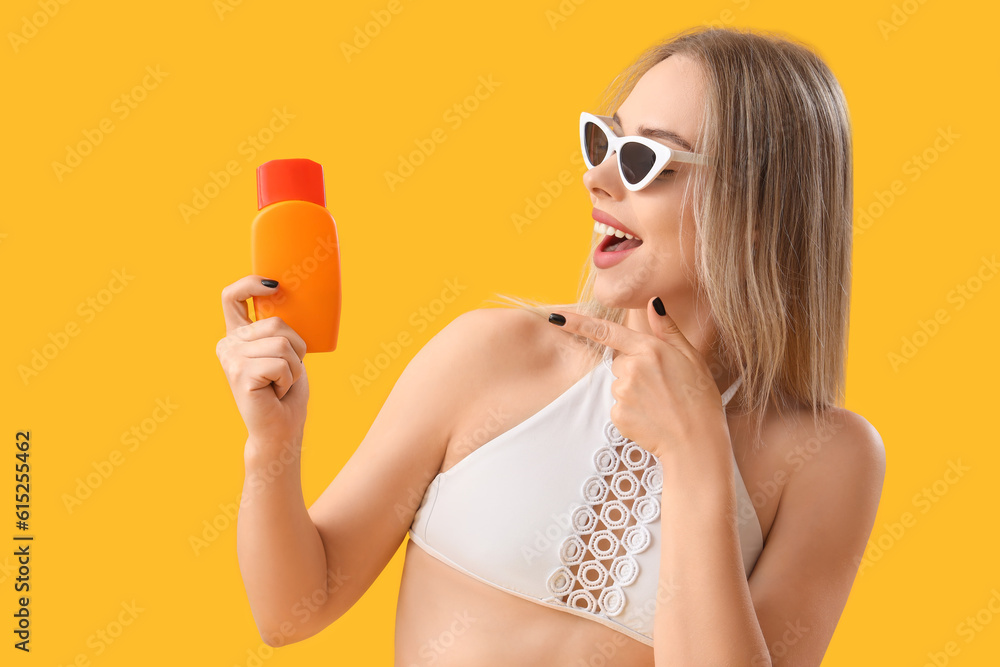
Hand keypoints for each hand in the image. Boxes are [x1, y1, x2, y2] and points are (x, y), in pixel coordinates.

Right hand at [216, 275, 309, 448]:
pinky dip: (289, 380)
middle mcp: (228, 343)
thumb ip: (279, 330)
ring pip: (282, 344)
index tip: (274, 285)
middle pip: (275, 323)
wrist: (279, 430)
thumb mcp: (286, 352)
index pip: (232, 296)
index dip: (251, 284)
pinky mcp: (240, 373)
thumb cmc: (286, 392)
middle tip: (284, 374)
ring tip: (280, 384)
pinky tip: (275, 393)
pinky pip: (282, 363)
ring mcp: (230, 357)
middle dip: (296, 349)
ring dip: (294, 368)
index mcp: (237, 335)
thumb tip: (286, 296)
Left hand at [548, 296, 728, 459]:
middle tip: (662, 387)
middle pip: (620, 363)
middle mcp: (632, 368)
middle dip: (635, 371)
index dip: (578, 322)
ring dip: (634, 393)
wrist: (697, 443)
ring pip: (619, 385)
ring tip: (660, 404)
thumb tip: (653, 302)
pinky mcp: (618, 414)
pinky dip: (632, 412)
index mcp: (650, 349)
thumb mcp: (691, 357)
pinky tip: (651, 418)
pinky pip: (618, 407)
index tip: (556, 316)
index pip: (606, 331)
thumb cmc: (699, 399)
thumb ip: (667, 329)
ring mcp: (623, 392)